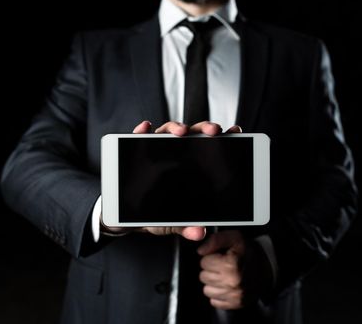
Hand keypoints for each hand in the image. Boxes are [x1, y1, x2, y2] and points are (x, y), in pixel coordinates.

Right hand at [100, 120, 240, 240]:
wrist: (126, 217)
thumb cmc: (154, 213)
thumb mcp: (172, 222)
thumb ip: (187, 226)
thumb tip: (200, 232)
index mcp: (191, 165)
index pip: (209, 147)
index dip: (223, 137)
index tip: (236, 132)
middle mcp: (175, 152)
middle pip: (193, 134)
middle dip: (204, 129)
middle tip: (213, 131)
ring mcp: (155, 149)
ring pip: (168, 131)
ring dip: (175, 128)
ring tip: (181, 132)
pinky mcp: (134, 151)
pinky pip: (137, 137)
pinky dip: (141, 130)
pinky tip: (145, 128)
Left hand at [197, 230, 272, 309]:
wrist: (265, 267)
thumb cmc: (247, 252)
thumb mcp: (233, 238)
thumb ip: (215, 240)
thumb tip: (200, 251)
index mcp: (231, 264)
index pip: (204, 262)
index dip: (210, 258)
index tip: (219, 257)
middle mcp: (232, 282)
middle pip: (203, 277)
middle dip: (210, 270)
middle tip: (222, 266)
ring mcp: (234, 295)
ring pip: (207, 290)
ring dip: (213, 283)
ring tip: (224, 276)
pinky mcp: (235, 304)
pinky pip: (214, 301)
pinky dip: (218, 294)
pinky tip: (226, 286)